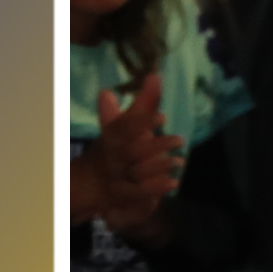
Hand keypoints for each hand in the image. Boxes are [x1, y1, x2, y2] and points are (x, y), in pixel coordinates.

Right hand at [81, 78, 183, 235]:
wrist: (91, 185)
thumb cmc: (116, 148)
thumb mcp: (130, 126)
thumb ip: (144, 104)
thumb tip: (155, 75)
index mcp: (111, 137)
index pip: (122, 127)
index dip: (141, 122)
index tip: (162, 117)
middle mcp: (112, 156)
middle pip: (131, 150)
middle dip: (156, 145)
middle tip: (181, 139)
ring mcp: (116, 177)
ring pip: (136, 171)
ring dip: (159, 166)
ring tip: (180, 161)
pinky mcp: (122, 196)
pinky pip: (138, 193)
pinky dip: (156, 187)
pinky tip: (174, 182)